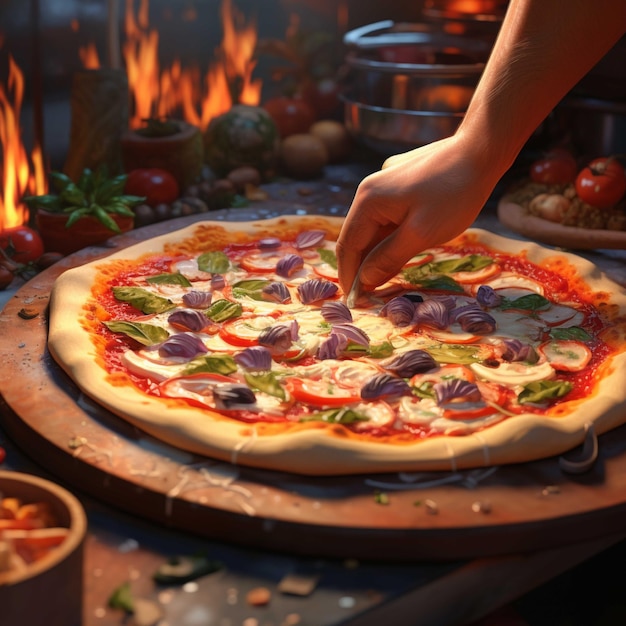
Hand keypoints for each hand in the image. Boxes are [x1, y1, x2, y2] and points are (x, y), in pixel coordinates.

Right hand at [336, 134, 498, 293]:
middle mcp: (369, 191)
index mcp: (368, 201)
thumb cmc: (454, 193)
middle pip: (357, 237)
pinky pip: (387, 219)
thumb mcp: (421, 233)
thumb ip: (388, 258)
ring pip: (374, 229)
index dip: (349, 276)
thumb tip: (364, 280)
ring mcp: (384, 186)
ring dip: (376, 254)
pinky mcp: (400, 186)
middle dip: (361, 267)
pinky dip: (389, 239)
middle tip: (369, 296)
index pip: (348, 246)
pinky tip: (399, 253)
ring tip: (383, 280)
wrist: (481, 150)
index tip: (354, 302)